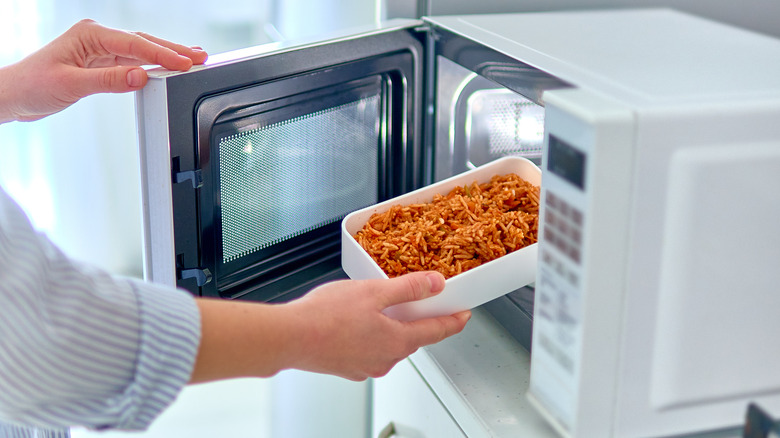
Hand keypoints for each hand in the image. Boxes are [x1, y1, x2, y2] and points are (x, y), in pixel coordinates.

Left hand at [0, 19, 207, 122]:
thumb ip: (108, 80)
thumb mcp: (71, 84)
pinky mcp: (102, 63)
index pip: (135, 44)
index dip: (162, 54)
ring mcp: (100, 49)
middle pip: (144, 42)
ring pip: (141, 51)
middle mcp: (97, 37)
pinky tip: (167, 67)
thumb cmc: (33, 85)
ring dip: (167, 56)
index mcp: (90, 34)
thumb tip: (139, 76)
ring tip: (193, 59)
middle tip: (200, 57)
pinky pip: (133, 61)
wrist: (14, 95)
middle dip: (173, 50)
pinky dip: (153, 65)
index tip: (184, 64)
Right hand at [190, 272, 470, 382]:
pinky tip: (357, 320)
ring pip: (389, 344)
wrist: (290, 337)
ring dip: (392, 327)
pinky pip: (368, 349)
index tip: (463, 315)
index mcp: (397, 341)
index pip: (436, 332)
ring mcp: (365, 366)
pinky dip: (371, 335)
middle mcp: (385, 359)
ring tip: (382, 306)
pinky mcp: (347, 367)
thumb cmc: (326, 316)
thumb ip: (409, 288)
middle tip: (422, 303)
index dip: (452, 321)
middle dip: (419, 320)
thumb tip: (435, 285)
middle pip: (413, 338)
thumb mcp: (374, 292)